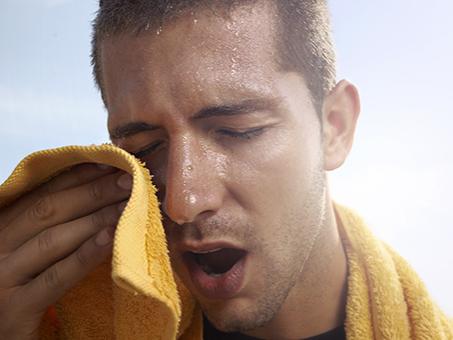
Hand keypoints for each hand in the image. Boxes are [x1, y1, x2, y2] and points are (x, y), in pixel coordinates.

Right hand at [0, 163, 131, 338]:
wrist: (1, 335)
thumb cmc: (21, 291)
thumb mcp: (29, 254)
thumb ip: (52, 228)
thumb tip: (97, 197)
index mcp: (1, 230)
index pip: (42, 193)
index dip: (78, 175)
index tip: (111, 162)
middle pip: (49, 210)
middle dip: (93, 191)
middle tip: (130, 178)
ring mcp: (2, 279)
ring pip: (54, 239)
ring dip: (96, 218)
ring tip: (129, 204)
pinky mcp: (14, 310)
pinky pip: (55, 277)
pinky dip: (85, 255)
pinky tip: (112, 239)